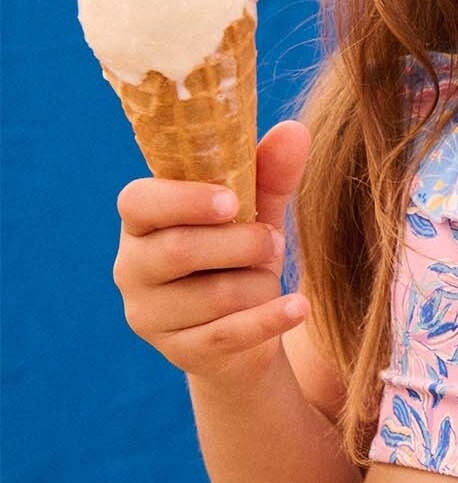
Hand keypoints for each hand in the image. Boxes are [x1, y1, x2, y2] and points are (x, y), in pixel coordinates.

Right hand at [113, 119, 311, 387]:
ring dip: (259, 283)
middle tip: (272, 240)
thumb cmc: (240, 260)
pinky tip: (299, 307)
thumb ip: (268, 174)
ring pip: (211, 295)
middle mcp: (132, 268)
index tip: (232, 201)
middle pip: (178, 250)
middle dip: (238, 243)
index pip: (137, 202)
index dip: (183, 199)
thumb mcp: (254, 214)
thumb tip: (296, 129)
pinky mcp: (181, 353)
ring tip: (273, 274)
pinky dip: (271, 319)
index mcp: (141, 222)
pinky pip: (230, 333)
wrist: (244, 337)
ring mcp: (150, 316)